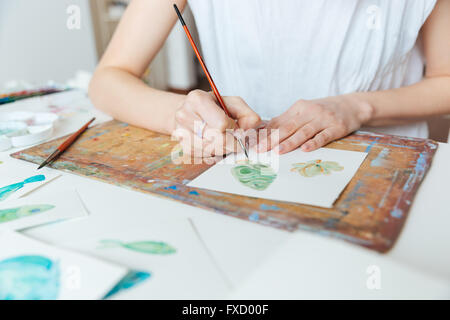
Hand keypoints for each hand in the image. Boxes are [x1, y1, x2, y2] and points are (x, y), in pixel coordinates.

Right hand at [173, 90, 260, 157]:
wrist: (191, 112)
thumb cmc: (213, 107)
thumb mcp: (233, 103)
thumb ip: (247, 114)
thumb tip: (253, 127)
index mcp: (197, 99)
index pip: (221, 124)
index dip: (234, 129)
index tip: (237, 129)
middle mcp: (184, 115)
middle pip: (216, 140)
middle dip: (231, 141)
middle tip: (234, 138)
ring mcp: (180, 132)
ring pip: (211, 150)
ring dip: (223, 148)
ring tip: (223, 138)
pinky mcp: (183, 147)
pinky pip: (205, 157)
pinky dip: (214, 153)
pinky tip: (214, 144)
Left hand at [257, 94, 372, 153]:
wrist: (352, 105)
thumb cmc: (323, 111)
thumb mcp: (304, 111)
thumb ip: (286, 120)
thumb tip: (264, 131)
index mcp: (298, 108)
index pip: (278, 122)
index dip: (264, 133)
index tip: (253, 143)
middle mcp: (309, 112)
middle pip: (287, 127)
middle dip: (272, 139)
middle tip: (260, 149)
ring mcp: (323, 120)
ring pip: (303, 132)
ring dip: (290, 142)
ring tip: (278, 151)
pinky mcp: (336, 128)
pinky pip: (323, 136)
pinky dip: (314, 142)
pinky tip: (305, 149)